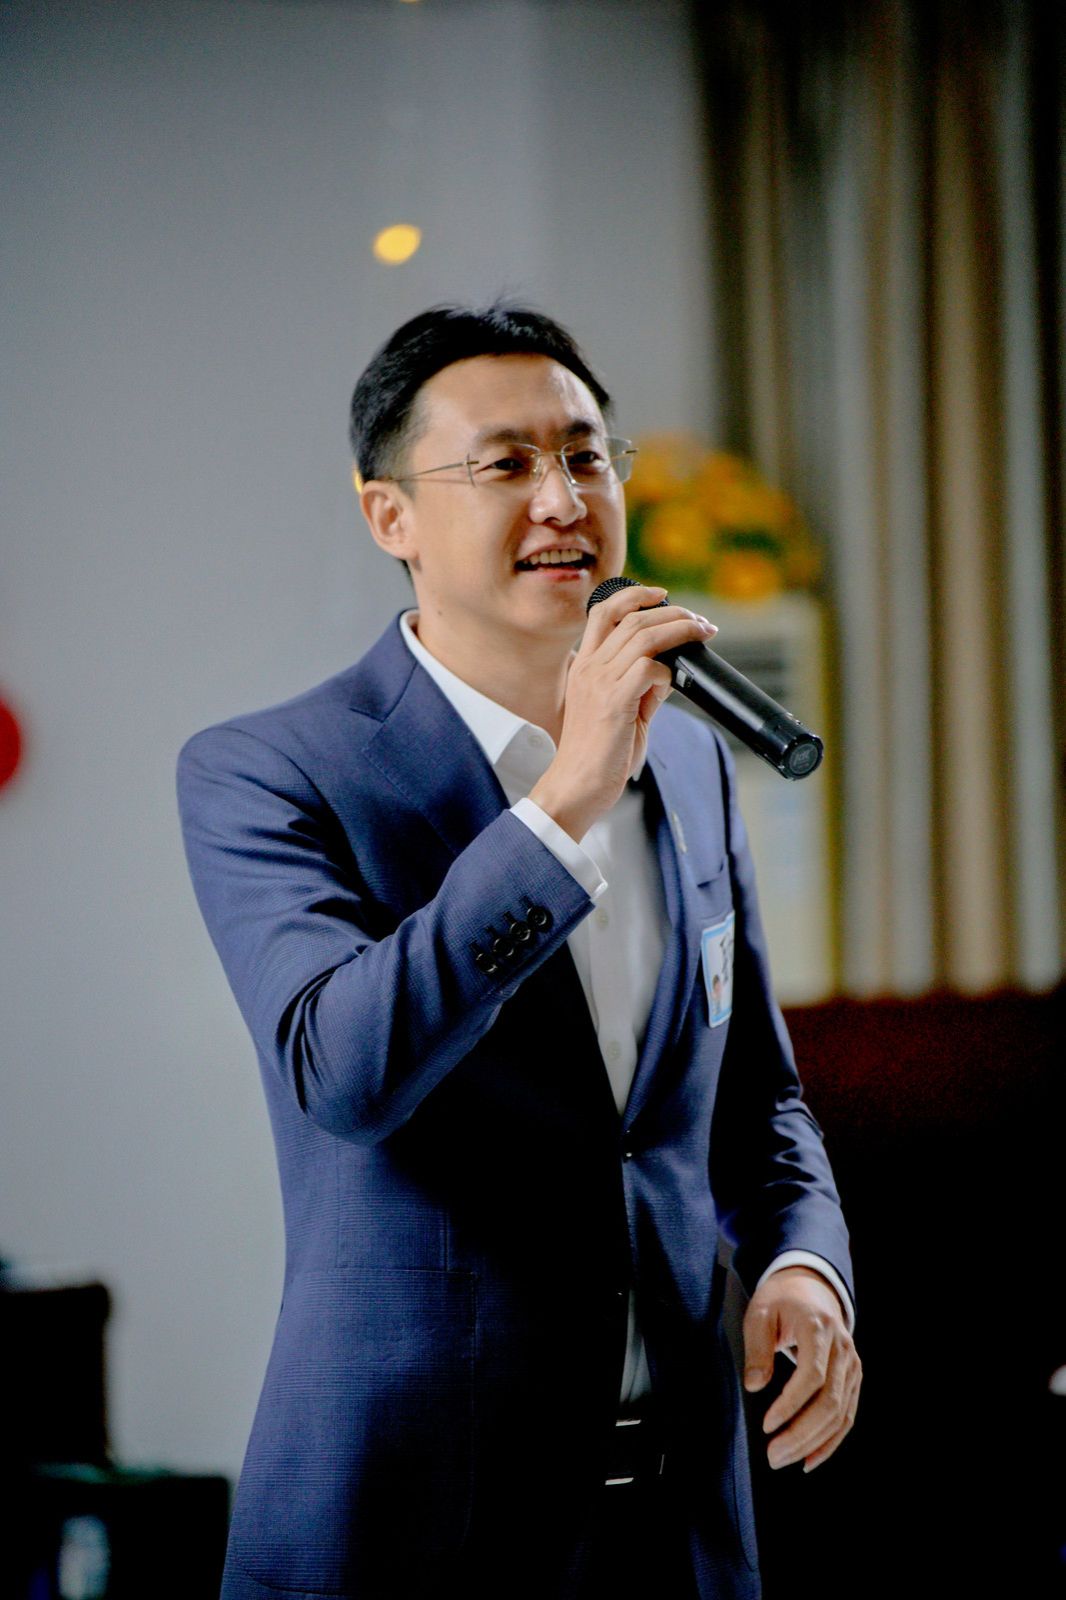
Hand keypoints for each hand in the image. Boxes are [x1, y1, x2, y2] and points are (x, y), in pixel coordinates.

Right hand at [529, 583, 714, 840]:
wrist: (577, 786)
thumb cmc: (599, 755)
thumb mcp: (620, 712)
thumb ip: (640, 689)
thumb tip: (668, 672)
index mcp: (585, 666)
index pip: (605, 612)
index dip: (635, 595)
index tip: (663, 595)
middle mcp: (589, 668)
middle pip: (632, 618)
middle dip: (673, 612)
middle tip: (700, 622)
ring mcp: (599, 683)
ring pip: (644, 636)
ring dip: (680, 630)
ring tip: (702, 634)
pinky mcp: (614, 702)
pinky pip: (649, 669)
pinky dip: (668, 671)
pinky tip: (672, 683)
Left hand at [742, 1266, 860, 1471]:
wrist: (811, 1286)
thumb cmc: (780, 1300)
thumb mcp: (760, 1313)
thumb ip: (757, 1348)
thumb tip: (754, 1386)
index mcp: (819, 1328)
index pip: (812, 1375)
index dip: (791, 1405)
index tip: (766, 1424)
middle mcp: (842, 1349)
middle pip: (830, 1402)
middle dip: (802, 1434)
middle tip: (772, 1456)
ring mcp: (852, 1365)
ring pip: (840, 1414)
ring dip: (813, 1443)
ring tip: (783, 1459)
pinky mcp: (853, 1378)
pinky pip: (847, 1416)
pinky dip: (830, 1442)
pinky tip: (810, 1459)